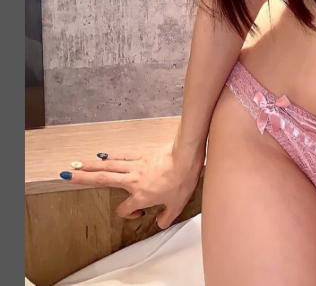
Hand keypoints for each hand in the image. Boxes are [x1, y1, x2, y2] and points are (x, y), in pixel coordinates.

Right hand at [59, 142, 204, 228]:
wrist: (187, 156)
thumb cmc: (182, 179)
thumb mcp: (177, 205)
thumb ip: (166, 217)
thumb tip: (160, 222)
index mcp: (140, 195)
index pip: (125, 209)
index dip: (128, 214)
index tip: (140, 213)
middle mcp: (133, 180)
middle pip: (103, 179)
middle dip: (84, 178)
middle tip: (67, 175)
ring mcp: (137, 165)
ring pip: (109, 165)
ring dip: (92, 165)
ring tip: (77, 164)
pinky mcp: (143, 154)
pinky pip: (123, 155)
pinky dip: (112, 155)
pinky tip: (102, 154)